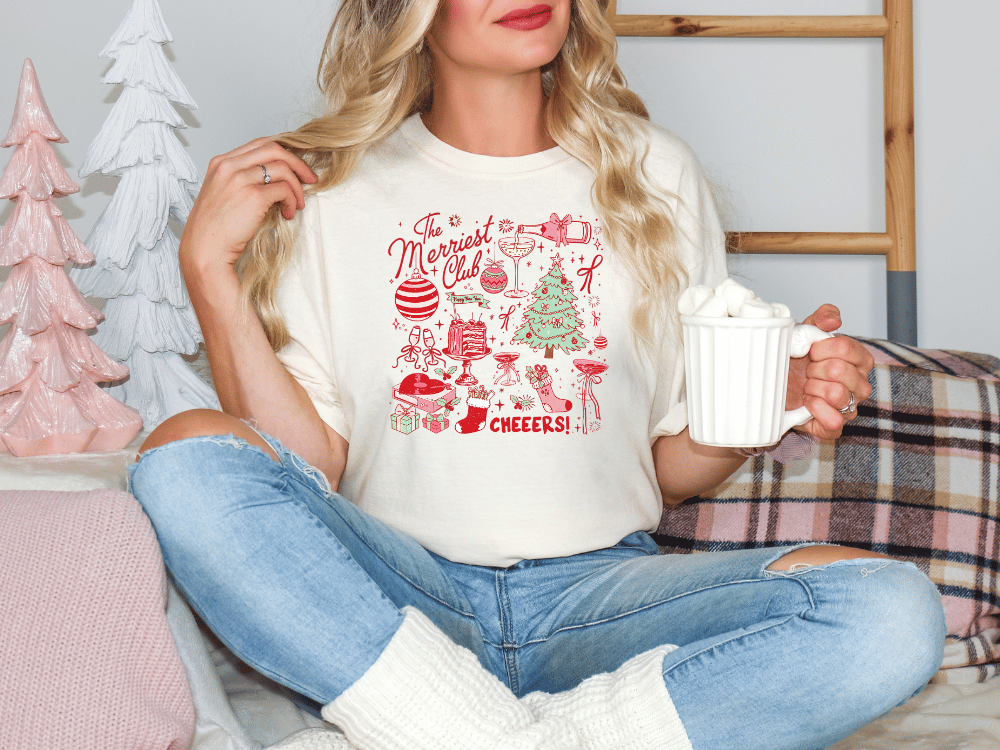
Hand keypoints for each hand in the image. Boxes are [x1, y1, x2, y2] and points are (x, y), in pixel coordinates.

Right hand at [179, 137, 316, 278]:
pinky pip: (284, 190)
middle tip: (310, 179)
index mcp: (221, 162)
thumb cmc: (215, 229)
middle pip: (274, 148)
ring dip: (297, 188)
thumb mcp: (222, 194)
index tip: (296, 164)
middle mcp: (229, 166)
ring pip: (283, 168)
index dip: (284, 151)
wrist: (205, 250)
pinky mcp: (253, 196)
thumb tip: (274, 177)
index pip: (259, 143)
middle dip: (298, 162)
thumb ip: (242, 179)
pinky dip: (293, 201)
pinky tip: (288, 214)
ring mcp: (240, 179)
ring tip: (297, 205)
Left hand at [786, 304, 873, 439]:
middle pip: (839, 370)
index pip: (845, 348)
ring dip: (813, 388)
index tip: (811, 352)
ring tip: (807, 387)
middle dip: (814, 369)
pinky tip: (807, 403)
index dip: (821, 349)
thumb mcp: (804, 333)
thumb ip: (821, 319)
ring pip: (838, 395)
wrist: (775, 387)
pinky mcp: (835, 426)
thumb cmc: (795, 361)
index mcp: (859, 359)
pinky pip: (834, 421)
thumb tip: (834, 320)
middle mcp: (860, 383)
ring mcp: (850, 406)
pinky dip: (816, 410)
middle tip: (807, 372)